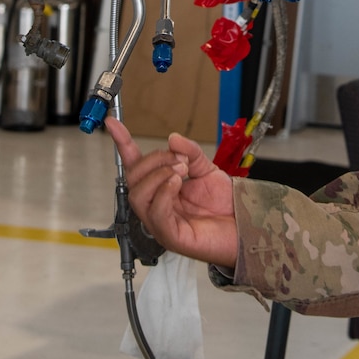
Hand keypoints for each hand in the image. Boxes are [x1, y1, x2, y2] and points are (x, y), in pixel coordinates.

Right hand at [106, 119, 238, 268]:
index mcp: (161, 188)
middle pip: (133, 179)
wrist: (245, 226)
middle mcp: (156, 204)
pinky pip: (155, 213)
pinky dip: (163, 193)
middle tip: (179, 159)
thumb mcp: (207, 169)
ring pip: (138, 196)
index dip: (123, 143)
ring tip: (181, 172)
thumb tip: (172, 138)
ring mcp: (160, 222)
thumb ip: (190, 152)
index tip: (113, 123)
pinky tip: (177, 184)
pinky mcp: (170, 236)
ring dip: (158, 176)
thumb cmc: (225, 205)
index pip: (135, 165)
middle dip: (154, 161)